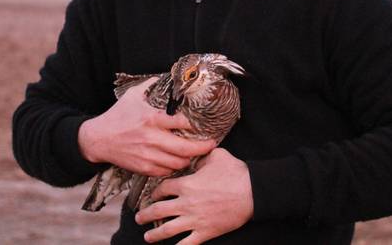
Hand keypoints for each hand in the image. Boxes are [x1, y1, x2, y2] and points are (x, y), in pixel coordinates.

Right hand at [78, 78, 215, 176]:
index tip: (202, 125)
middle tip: (212, 144)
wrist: (98, 139)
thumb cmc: (116, 116)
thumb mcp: (132, 96)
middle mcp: (152, 138)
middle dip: (202, 148)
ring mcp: (148, 155)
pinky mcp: (143, 167)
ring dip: (189, 159)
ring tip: (195, 154)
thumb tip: (164, 76)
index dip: (194, 126)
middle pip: (185, 148)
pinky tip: (178, 162)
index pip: (181, 123)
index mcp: (152, 119)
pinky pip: (166, 171)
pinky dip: (175, 168)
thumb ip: (150, 85)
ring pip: (178, 163)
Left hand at [135, 148, 253, 243]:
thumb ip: (201, 156)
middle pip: (158, 210)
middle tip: (139, 218)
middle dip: (145, 215)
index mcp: (186, 184)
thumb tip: (196, 156)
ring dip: (154, 234)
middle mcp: (186, 203)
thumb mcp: (216, 156)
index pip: (163, 189)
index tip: (154, 195)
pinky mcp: (205, 232)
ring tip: (147, 237)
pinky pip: (187, 244)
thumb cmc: (235, 172)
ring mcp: (194, 219)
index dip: (156, 192)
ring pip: (167, 229)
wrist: (252, 191)